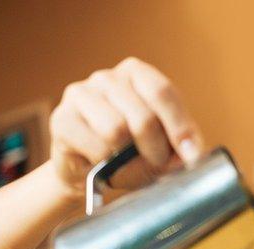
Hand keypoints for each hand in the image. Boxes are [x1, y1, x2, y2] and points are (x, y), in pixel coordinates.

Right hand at [48, 56, 204, 195]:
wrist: (87, 171)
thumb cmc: (129, 153)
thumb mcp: (162, 147)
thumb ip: (178, 146)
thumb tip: (189, 154)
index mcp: (136, 74)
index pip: (163, 92)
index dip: (180, 126)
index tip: (191, 155)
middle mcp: (107, 78)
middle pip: (143, 117)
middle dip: (156, 150)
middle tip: (157, 165)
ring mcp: (81, 94)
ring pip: (117, 131)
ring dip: (129, 158)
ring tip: (127, 164)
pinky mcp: (62, 118)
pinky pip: (96, 146)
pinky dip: (106, 164)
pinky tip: (103, 163)